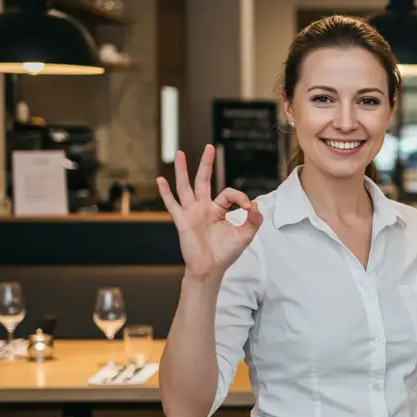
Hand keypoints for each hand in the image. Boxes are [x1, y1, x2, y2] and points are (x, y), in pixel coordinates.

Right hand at [156, 144, 262, 278]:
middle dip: (206, 164)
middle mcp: (203, 208)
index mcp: (217, 210)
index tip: (248, 207)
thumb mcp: (245, 235)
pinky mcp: (182, 221)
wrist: (211, 269)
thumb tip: (256, 205)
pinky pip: (172, 204)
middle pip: (203, 180)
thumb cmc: (225, 253)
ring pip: (185, 187)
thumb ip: (253, 220)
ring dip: (182, 170)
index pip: (228, 193)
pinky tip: (160, 180)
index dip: (240, 197)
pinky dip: (165, 193)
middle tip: (209, 147)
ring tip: (180, 153)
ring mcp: (191, 213)